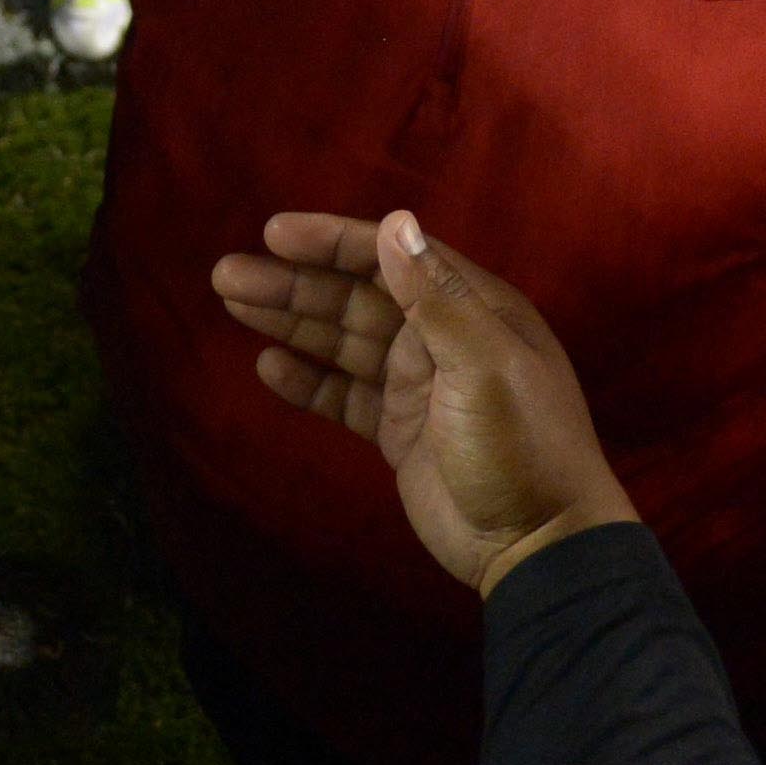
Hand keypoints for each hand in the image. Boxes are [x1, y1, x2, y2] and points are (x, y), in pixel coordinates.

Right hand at [212, 209, 640, 597]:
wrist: (539, 544)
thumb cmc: (521, 446)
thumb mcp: (483, 364)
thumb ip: (436, 296)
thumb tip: (396, 220)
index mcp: (471, 309)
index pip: (392, 257)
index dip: (333, 242)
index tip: (274, 233)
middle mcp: (440, 338)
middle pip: (354, 297)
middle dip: (293, 283)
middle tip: (227, 275)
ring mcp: (417, 386)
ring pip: (342, 342)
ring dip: (289, 322)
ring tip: (232, 302)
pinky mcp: (399, 431)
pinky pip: (343, 395)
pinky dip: (307, 380)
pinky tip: (269, 366)